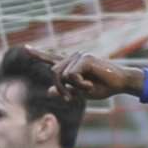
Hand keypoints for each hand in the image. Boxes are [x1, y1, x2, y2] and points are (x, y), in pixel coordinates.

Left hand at [24, 45, 144, 100]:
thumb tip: (49, 91)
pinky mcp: (85, 58)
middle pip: (54, 73)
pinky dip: (80, 85)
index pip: (52, 58)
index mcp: (72, 63)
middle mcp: (73, 57)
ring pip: (61, 75)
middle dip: (61, 88)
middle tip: (70, 99)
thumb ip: (66, 90)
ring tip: (87, 90)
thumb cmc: (104, 87)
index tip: (26, 48)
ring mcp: (79, 56)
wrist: (122, 83)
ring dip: (72, 88)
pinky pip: (72, 75)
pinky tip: (91, 84)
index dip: (39, 54)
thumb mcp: (82, 92)